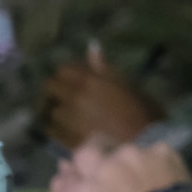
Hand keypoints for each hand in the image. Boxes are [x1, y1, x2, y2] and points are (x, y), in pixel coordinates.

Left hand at [41, 47, 161, 147]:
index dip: (68, 75)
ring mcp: (68, 119)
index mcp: (91, 81)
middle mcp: (74, 97)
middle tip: (69, 98)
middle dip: (57, 91)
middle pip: (50, 87)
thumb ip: (104, 68)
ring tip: (72, 118)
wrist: (141, 144)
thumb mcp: (126, 85)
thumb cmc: (140, 112)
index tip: (76, 80)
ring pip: (52, 110)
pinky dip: (58, 130)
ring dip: (59, 112)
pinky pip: (52, 130)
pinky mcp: (66, 138)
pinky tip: (71, 133)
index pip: (63, 70)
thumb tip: (91, 47)